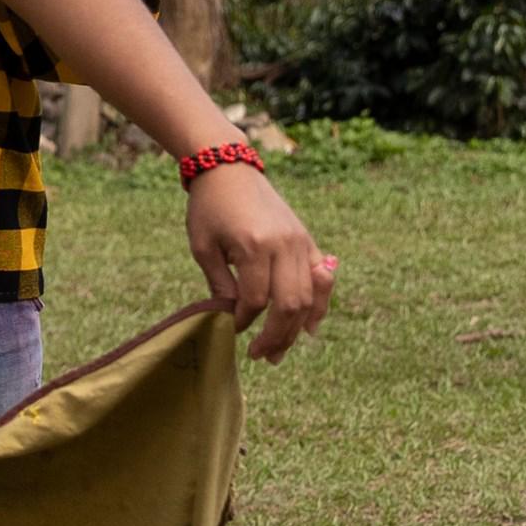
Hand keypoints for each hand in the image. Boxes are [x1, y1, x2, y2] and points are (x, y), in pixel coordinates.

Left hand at [183, 161, 333, 363]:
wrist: (229, 169)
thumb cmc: (209, 208)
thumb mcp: (203, 247)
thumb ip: (220, 285)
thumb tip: (233, 320)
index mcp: (254, 246)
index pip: (255, 300)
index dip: (243, 322)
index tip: (230, 330)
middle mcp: (284, 245)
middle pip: (289, 305)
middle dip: (275, 336)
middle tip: (259, 355)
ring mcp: (300, 241)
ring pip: (309, 297)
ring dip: (296, 329)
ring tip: (278, 351)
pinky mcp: (307, 239)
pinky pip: (321, 278)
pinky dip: (319, 304)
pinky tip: (309, 329)